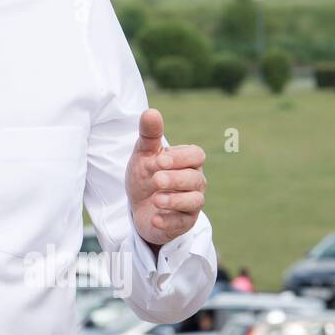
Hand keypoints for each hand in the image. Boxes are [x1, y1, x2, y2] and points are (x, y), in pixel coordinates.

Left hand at [126, 109, 205, 249]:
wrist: (138, 206)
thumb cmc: (145, 175)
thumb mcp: (143, 154)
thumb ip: (149, 135)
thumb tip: (151, 112)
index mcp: (187, 162)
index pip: (196, 155)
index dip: (181, 158)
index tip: (159, 161)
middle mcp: (194, 182)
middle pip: (196, 179)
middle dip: (176, 179)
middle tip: (156, 180)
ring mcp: (191, 203)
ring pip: (195, 201)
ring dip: (175, 200)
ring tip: (156, 199)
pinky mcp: (184, 223)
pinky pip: (182, 223)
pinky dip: (168, 221)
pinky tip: (154, 219)